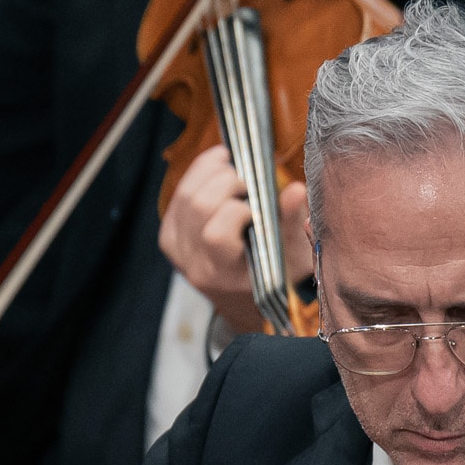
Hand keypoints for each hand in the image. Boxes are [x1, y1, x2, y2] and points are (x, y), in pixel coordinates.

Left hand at [157, 143, 304, 336]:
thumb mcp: (293, 256)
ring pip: (184, 194)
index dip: (237, 211)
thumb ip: (292, 223)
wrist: (243, 297)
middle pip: (198, 206)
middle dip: (226, 182)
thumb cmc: (274, 275)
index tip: (257, 207)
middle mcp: (192, 262)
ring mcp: (175, 248)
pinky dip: (200, 173)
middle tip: (249, 182)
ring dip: (211, 171)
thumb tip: (295, 190)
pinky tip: (220, 167)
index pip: (216, 235)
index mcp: (223, 274)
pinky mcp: (169, 234)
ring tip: (236, 168)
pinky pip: (178, 194)